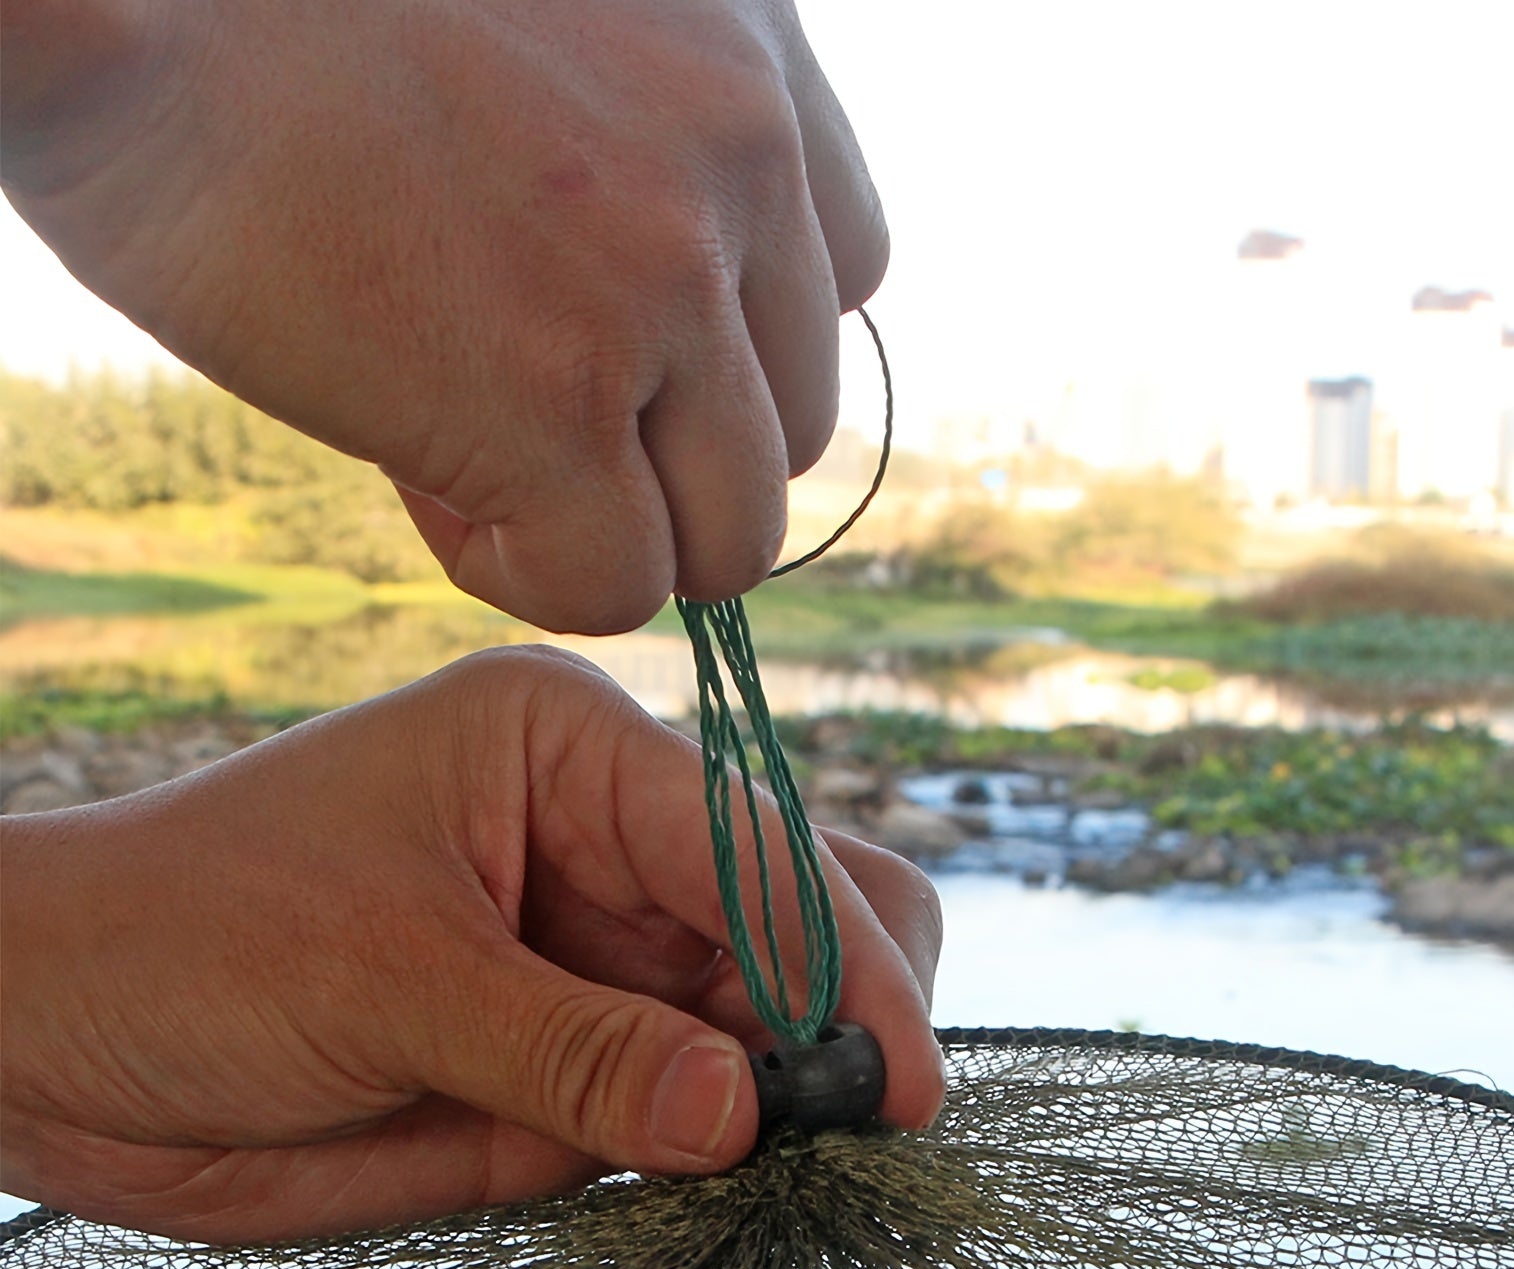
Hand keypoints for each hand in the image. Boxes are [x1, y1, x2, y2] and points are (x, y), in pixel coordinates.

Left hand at [0, 647, 942, 1243]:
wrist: (50, 1037)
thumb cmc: (185, 941)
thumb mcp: (383, 978)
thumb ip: (572, 1051)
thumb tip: (742, 1113)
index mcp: (568, 751)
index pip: (752, 845)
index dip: (838, 960)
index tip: (897, 1081)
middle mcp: (610, 840)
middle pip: (802, 909)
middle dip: (847, 1010)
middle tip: (854, 1125)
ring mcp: (602, 952)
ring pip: (769, 1013)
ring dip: (799, 1088)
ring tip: (799, 1162)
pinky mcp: (581, 1053)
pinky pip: (697, 1099)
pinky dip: (731, 1142)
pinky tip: (727, 1177)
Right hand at [1, 0, 888, 631]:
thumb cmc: (285, 16)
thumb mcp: (540, 46)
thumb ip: (645, 177)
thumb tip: (668, 380)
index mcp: (751, 52)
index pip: (848, 284)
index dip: (734, 356)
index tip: (619, 357)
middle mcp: (740, 154)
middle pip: (795, 429)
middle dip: (670, 459)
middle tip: (520, 415)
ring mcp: (657, 280)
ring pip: (736, 534)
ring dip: (618, 535)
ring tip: (476, 462)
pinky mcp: (554, 400)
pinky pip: (619, 587)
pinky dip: (533, 579)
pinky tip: (434, 496)